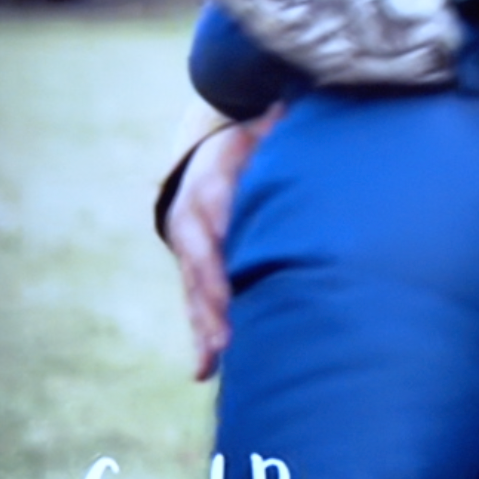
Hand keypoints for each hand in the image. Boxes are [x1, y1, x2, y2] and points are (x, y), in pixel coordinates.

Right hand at [166, 113, 270, 379]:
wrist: (214, 150)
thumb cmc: (253, 141)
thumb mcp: (263, 127)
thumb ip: (277, 125)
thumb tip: (289, 107)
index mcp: (211, 180)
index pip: (217, 207)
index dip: (224, 228)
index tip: (235, 253)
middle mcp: (193, 218)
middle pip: (201, 261)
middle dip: (213, 296)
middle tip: (228, 330)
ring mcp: (190, 248)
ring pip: (194, 291)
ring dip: (205, 325)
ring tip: (214, 359)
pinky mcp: (194, 270)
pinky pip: (195, 305)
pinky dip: (201, 337)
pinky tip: (203, 371)